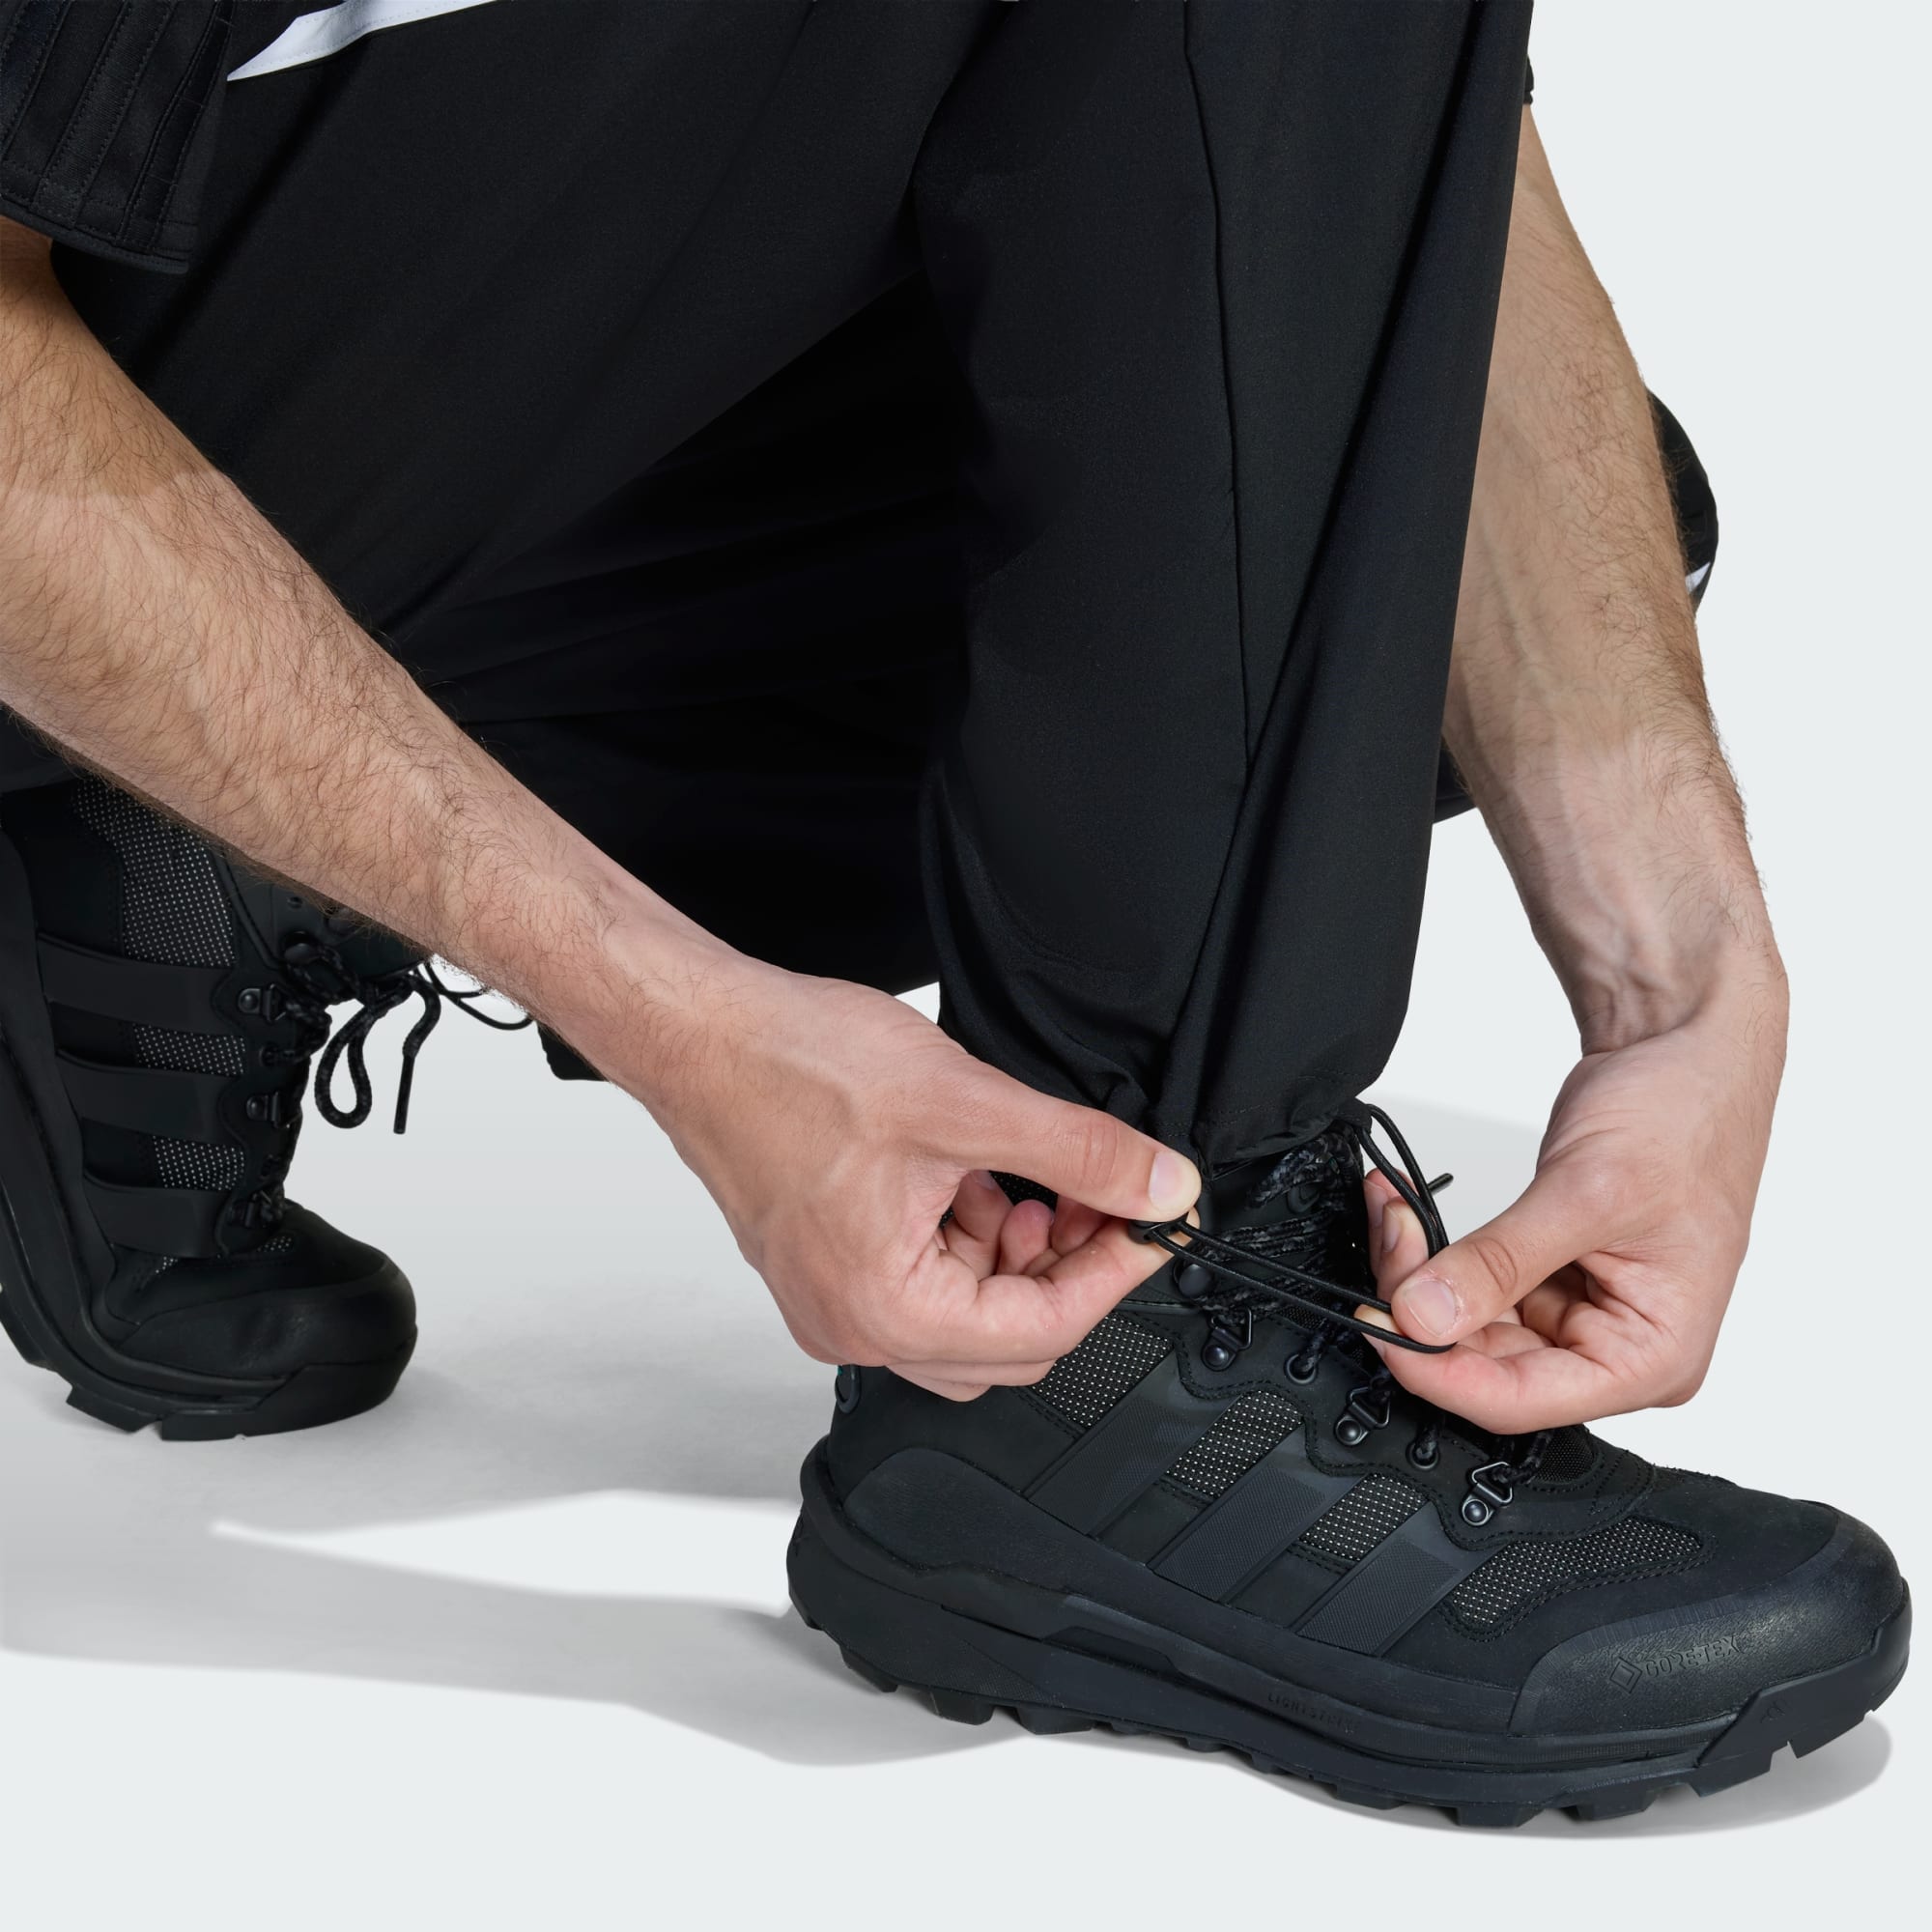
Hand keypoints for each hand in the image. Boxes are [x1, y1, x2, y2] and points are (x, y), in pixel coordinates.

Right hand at [597, 943, 1199, 1399]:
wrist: (701, 1032)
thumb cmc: (793, 1066)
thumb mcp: (967, 1104)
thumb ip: (1079, 1154)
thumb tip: (1161, 1188)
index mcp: (886, 1310)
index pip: (1044, 1331)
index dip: (1113, 1271)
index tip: (1151, 1220)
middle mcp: (852, 1327)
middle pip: (1009, 1342)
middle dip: (1064, 1267)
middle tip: (1093, 1195)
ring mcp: (832, 1303)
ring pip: (968, 1316)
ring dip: (1013, 1253)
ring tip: (1017, 1174)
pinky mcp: (824, 1268)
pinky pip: (922, 1285)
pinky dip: (963, 1239)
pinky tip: (966, 1175)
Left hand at [1367, 974, 1784, 1432]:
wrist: (1685, 1051)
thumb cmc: (1685, 1117)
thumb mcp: (1587, 1192)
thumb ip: (1499, 1261)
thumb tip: (1421, 1316)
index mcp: (1653, 1358)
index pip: (1521, 1399)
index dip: (1439, 1370)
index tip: (1380, 1323)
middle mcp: (1616, 1350)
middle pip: (1484, 1363)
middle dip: (1420, 1303)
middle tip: (1388, 1235)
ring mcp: (1579, 1315)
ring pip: (1467, 1325)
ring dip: (1417, 1272)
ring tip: (1393, 1209)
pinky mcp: (1547, 1279)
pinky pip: (1473, 1284)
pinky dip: (1432, 1250)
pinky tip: (1405, 1211)